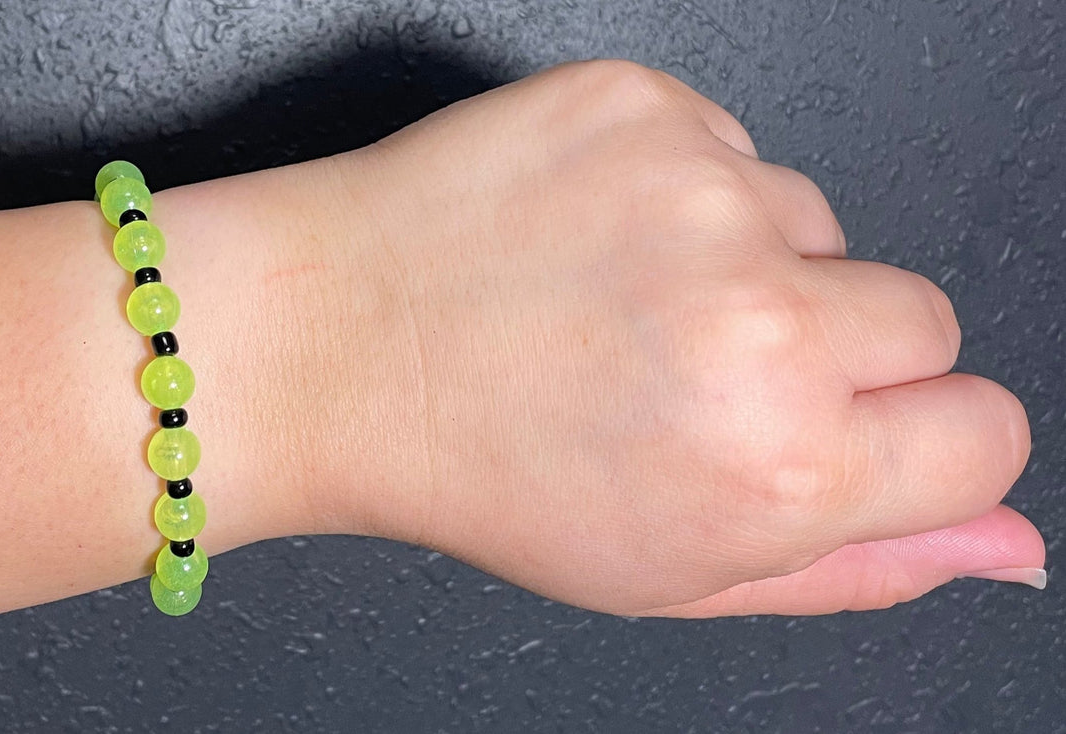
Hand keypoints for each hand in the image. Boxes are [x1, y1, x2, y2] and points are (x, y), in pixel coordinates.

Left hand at [168, 60, 1043, 615]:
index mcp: (778, 466)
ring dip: (748, 266)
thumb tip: (1004, 542)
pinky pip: (732, 150)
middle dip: (837, 352)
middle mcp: (758, 323)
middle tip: (697, 374)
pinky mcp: (643, 108)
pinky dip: (678, 193)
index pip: (983, 433)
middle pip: (922, 318)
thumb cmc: (479, 470)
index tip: (844, 435)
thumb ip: (859, 564)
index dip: (912, 441)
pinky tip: (589, 243)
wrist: (335, 344)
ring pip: (820, 226)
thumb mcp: (673, 573)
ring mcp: (699, 196)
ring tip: (619, 307)